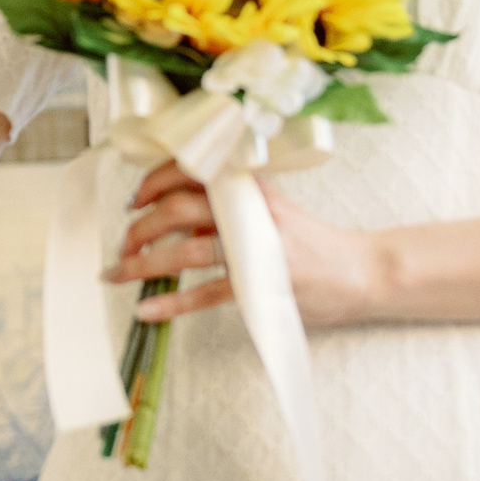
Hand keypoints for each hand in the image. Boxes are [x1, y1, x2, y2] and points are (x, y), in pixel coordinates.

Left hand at [107, 161, 379, 327]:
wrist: (360, 270)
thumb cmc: (309, 243)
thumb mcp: (268, 211)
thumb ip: (226, 210)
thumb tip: (172, 215)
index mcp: (248, 189)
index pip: (191, 172)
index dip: (153, 182)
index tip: (133, 200)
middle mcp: (248, 212)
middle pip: (178, 209)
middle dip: (140, 227)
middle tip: (123, 245)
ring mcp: (254, 249)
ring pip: (185, 250)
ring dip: (144, 262)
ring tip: (119, 274)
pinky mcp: (259, 285)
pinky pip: (204, 293)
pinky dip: (171, 301)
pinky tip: (146, 309)